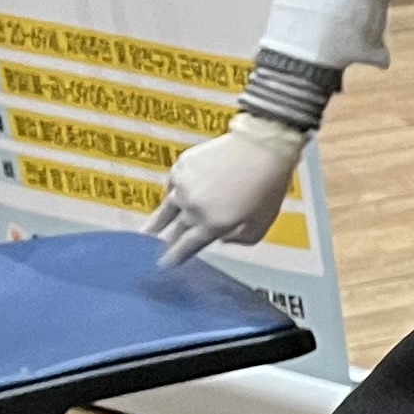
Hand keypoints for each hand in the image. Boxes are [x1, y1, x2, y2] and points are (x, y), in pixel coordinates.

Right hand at [149, 118, 307, 265]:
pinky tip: (177, 196)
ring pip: (166, 209)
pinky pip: (173, 185)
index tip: (163, 265)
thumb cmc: (267, 187)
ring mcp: (184, 186)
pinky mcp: (181, 167)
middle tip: (147, 252)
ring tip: (146, 232)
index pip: (185, 248)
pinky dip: (175, 192)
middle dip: (161, 243)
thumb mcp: (260, 224)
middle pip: (172, 231)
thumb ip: (239, 239)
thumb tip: (220, 239)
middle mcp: (193, 208)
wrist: (261, 148)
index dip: (172, 258)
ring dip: (157, 222)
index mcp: (212, 225)